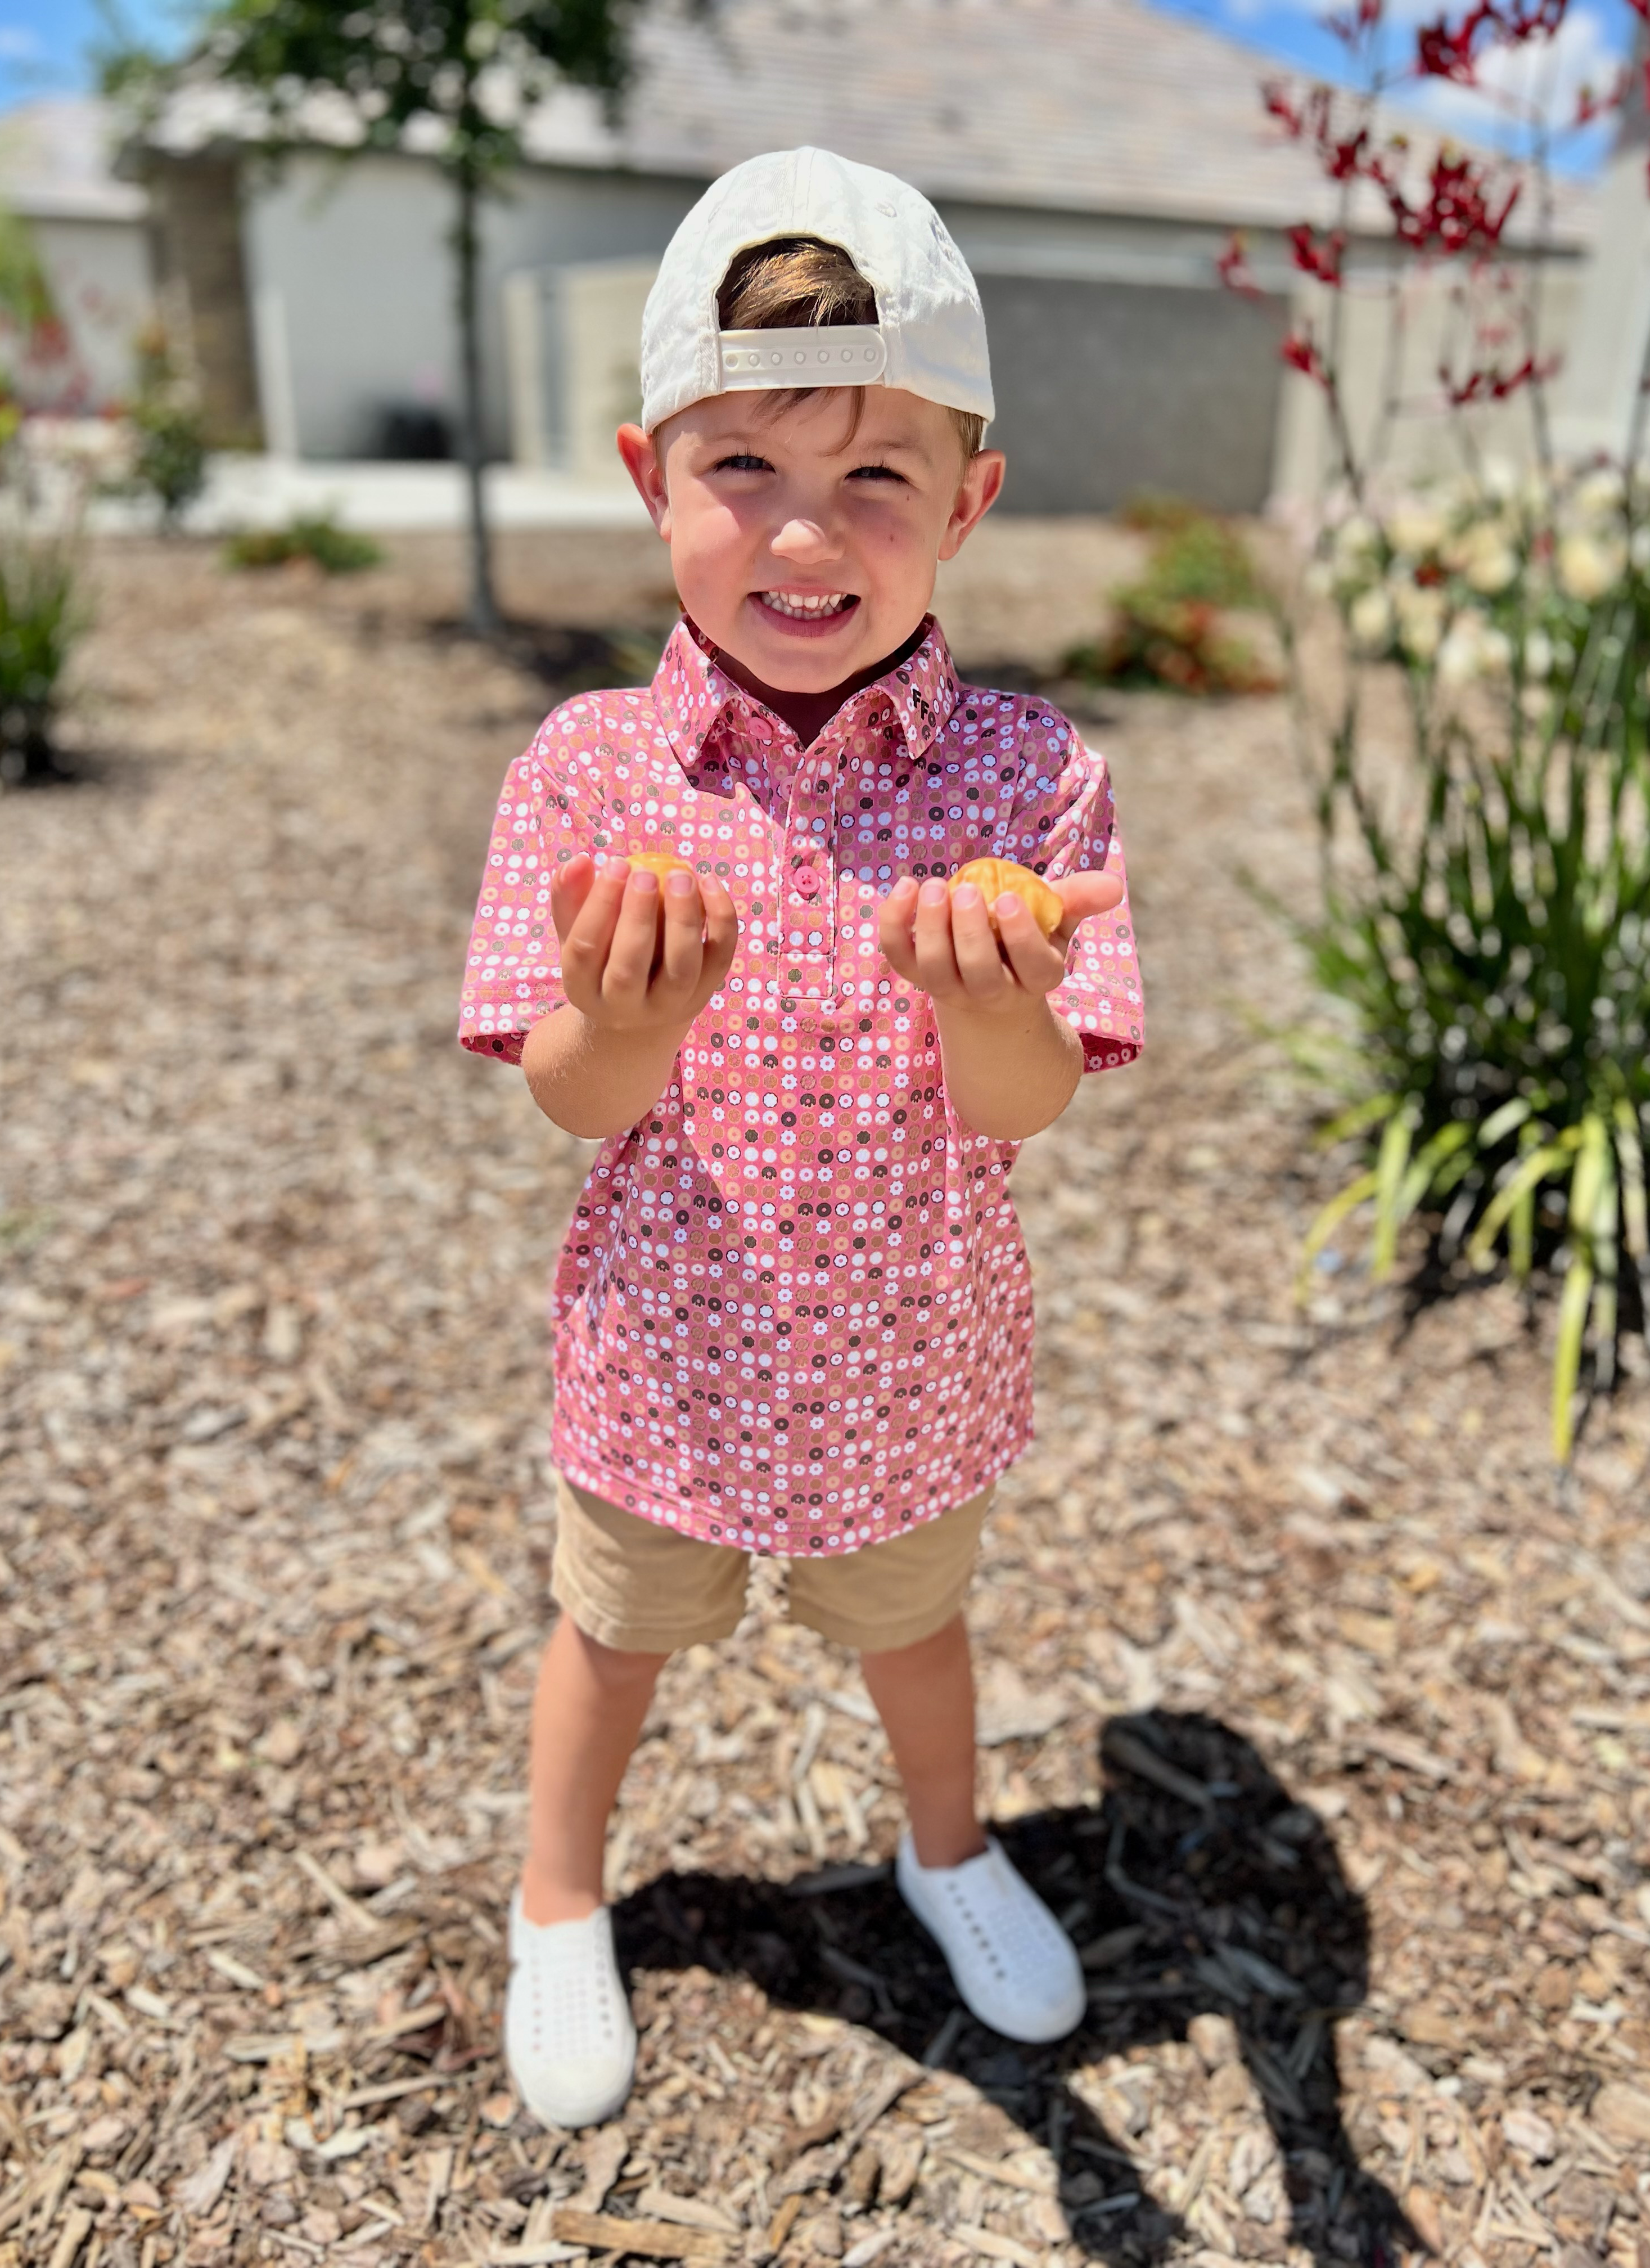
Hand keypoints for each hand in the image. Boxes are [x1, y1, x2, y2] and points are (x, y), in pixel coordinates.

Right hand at [552, 854, 737, 1036]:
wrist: (639, 1011)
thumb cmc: (602, 957)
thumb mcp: (576, 932)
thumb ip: (571, 897)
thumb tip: (579, 861)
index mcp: (582, 990)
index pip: (585, 949)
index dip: (599, 904)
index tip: (616, 862)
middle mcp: (623, 1009)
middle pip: (629, 968)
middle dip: (637, 917)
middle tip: (646, 873)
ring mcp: (667, 1007)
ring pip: (680, 971)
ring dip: (683, 920)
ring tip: (682, 876)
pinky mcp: (702, 996)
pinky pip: (718, 960)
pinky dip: (721, 922)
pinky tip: (709, 884)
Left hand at [878, 868, 1123, 1011]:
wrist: (987, 990)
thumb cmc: (1027, 944)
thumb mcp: (1058, 924)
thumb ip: (1080, 901)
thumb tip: (1113, 885)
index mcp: (1035, 979)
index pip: (1033, 968)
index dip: (1021, 938)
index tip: (1010, 899)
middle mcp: (992, 992)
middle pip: (980, 974)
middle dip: (970, 933)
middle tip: (966, 891)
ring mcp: (951, 989)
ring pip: (935, 971)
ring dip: (930, 929)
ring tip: (932, 888)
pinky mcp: (917, 976)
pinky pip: (900, 958)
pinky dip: (894, 925)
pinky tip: (904, 888)